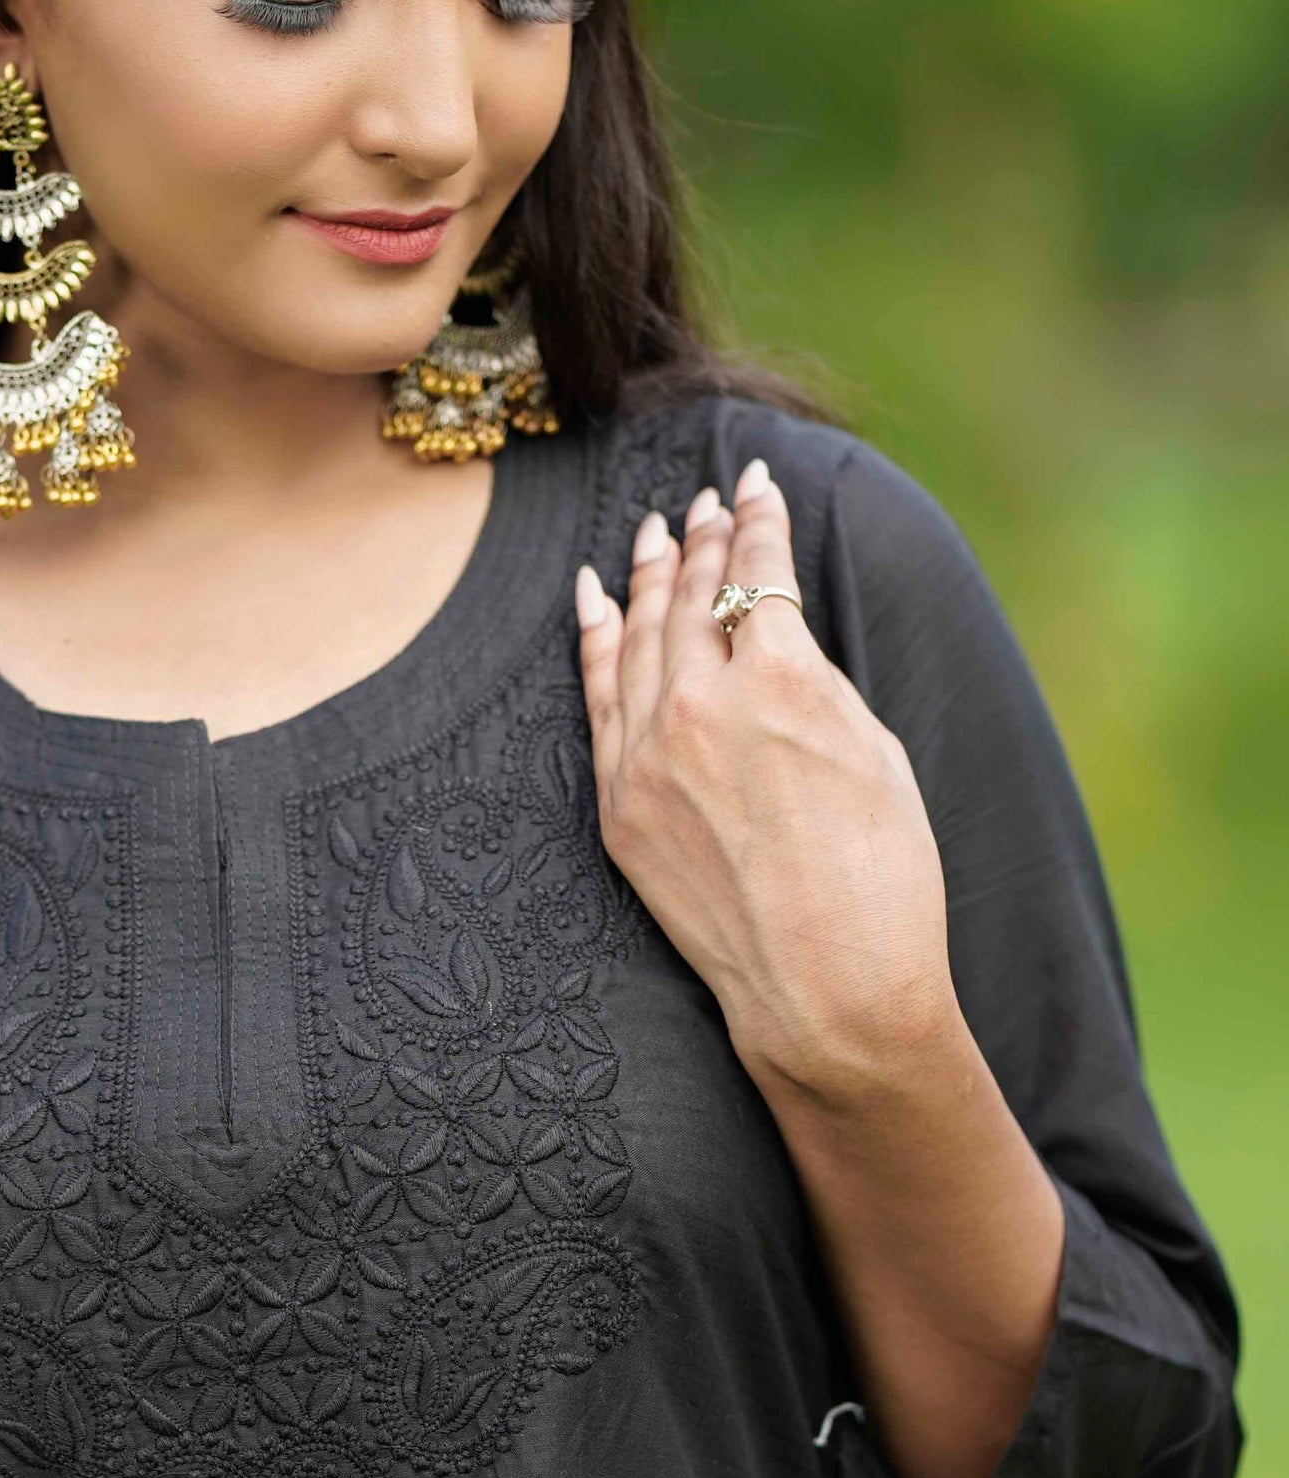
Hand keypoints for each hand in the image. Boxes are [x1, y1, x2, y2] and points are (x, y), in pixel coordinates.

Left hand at [575, 457, 960, 1097]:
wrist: (828, 993)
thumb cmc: (883, 882)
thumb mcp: (876, 753)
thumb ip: (814, 684)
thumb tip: (777, 643)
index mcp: (782, 681)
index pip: (760, 572)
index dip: (760, 520)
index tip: (755, 484)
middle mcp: (702, 706)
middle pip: (694, 594)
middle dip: (705, 537)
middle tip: (706, 500)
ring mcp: (648, 757)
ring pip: (639, 635)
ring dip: (649, 574)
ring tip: (657, 530)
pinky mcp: (619, 806)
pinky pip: (597, 698)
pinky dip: (595, 638)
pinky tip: (595, 594)